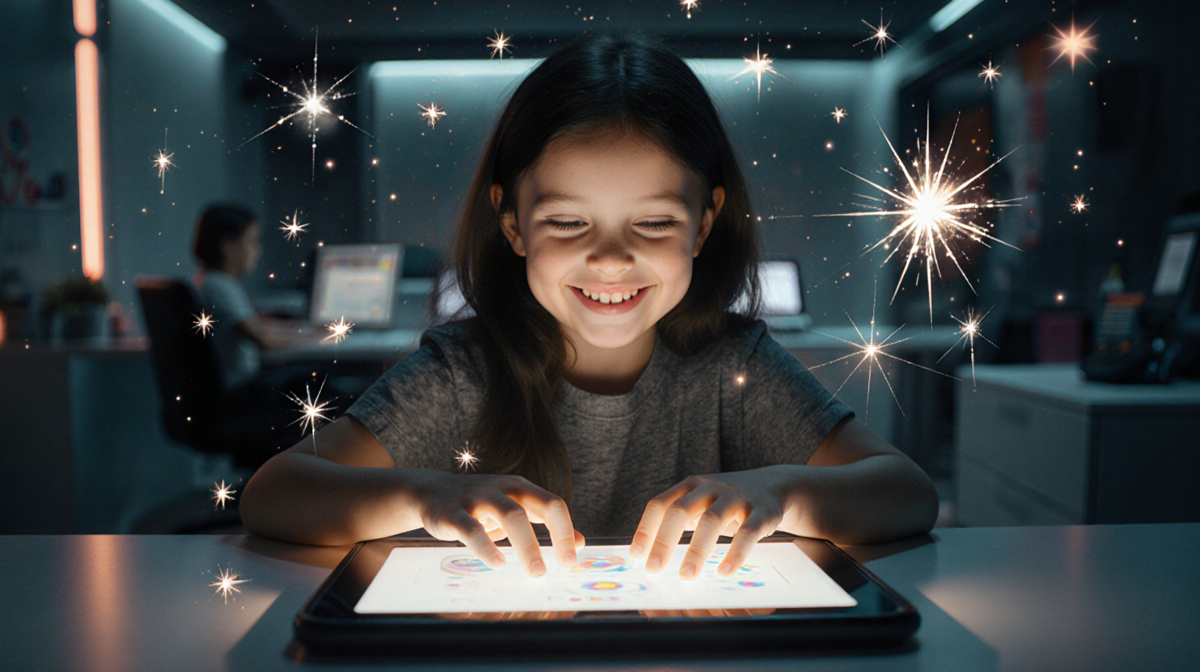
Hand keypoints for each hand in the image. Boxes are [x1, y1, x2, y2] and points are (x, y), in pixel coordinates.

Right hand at [408, 470, 583, 576]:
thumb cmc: (483, 505)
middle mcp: (501, 489)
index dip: (566, 532)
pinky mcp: (452, 513)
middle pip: (531, 508)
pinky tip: (498, 563)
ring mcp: (476, 498)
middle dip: (549, 538)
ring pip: (508, 515)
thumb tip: (581, 543)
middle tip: (559, 568)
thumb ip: (546, 522)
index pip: (553, 505)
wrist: (432, 491)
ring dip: (525, 545)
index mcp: (520, 488)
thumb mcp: (517, 507)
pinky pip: (471, 529)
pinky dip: (487, 547)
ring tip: (536, 571)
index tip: (573, 561)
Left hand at [630, 469, 785, 579]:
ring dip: (696, 550)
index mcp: (690, 486)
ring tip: (686, 576)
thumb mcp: (699, 502)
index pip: (660, 504)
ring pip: (711, 520)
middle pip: (681, 510)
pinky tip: (724, 571)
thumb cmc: (725, 501)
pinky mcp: (760, 511)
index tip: (636, 555)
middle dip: (664, 540)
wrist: (771, 485)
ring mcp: (736, 497)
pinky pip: (747, 532)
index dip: (646, 529)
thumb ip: (678, 520)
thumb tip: (650, 555)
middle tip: (653, 568)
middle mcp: (710, 488)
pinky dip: (734, 553)